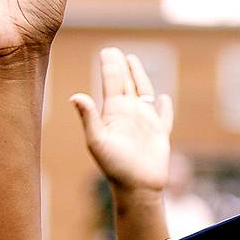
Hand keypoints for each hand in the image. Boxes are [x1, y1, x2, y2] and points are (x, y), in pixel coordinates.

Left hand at [71, 47, 173, 190]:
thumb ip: (88, 118)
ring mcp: (145, 123)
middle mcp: (128, 114)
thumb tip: (75, 96)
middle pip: (125, 83)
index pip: (111, 82)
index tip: (107, 50)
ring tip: (134, 61)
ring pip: (143, 93)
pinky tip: (164, 98)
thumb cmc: (115, 167)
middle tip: (115, 50)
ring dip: (139, 77)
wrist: (136, 188)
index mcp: (113, 112)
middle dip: (121, 67)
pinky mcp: (160, 135)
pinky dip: (165, 107)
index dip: (110, 66)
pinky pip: (164, 117)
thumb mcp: (98, 141)